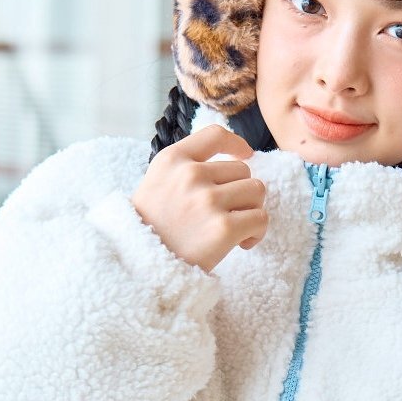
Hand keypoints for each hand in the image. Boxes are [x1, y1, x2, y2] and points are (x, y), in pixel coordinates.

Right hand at [130, 124, 268, 274]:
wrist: (141, 265)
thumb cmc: (152, 228)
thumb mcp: (157, 182)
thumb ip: (186, 166)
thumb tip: (234, 158)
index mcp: (172, 159)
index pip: (215, 135)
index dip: (236, 144)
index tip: (245, 154)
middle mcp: (190, 175)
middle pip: (243, 170)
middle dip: (241, 193)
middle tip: (227, 215)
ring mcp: (208, 200)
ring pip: (257, 191)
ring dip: (252, 210)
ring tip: (234, 228)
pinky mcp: (223, 228)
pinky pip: (261, 218)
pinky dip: (257, 232)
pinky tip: (241, 243)